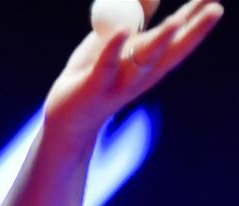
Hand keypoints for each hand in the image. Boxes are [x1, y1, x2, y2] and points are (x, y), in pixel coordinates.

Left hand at [43, 0, 223, 139]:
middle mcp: (141, 73)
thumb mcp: (116, 42)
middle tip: (216, 9)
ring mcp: (120, 81)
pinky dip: (113, 48)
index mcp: (148, 60)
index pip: (178, 35)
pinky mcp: (95, 86)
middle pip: (171, 49)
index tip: (215, 1)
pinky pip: (106, 65)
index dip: (196, 18)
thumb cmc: (92, 74)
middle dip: (194, 30)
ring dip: (160, 40)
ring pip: (144, 59)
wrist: (66, 118)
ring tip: (175, 22)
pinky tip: (122, 31)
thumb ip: (135, 18)